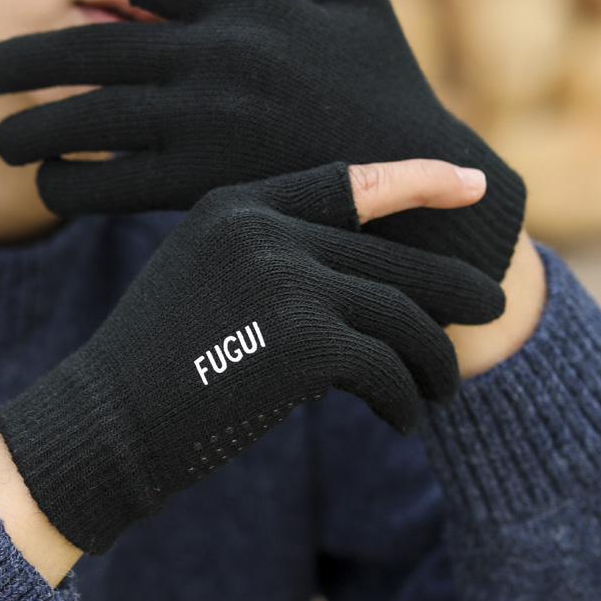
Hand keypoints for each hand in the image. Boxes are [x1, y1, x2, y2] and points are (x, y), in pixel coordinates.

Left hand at [0, 0, 523, 283]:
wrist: (414, 174)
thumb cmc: (385, 85)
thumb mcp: (360, 2)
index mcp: (244, 7)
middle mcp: (212, 60)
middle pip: (87, 48)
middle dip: (22, 57)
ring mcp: (204, 124)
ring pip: (85, 120)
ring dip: (30, 129)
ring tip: (1, 134)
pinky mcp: (204, 184)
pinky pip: (114, 185)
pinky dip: (72, 184)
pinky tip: (52, 183)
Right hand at [0, 158, 501, 555]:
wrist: (106, 418)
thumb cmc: (159, 354)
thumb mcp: (205, 273)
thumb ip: (276, 254)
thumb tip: (367, 276)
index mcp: (238, 204)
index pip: (350, 180)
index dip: (419, 179)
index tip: (474, 183)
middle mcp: (265, 229)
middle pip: (393, 258)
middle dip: (453, 289)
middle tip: (494, 306)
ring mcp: (285, 281)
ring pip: (401, 315)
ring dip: (432, 360)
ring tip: (440, 388)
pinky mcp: (302, 343)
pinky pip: (386, 368)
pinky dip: (404, 400)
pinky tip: (403, 420)